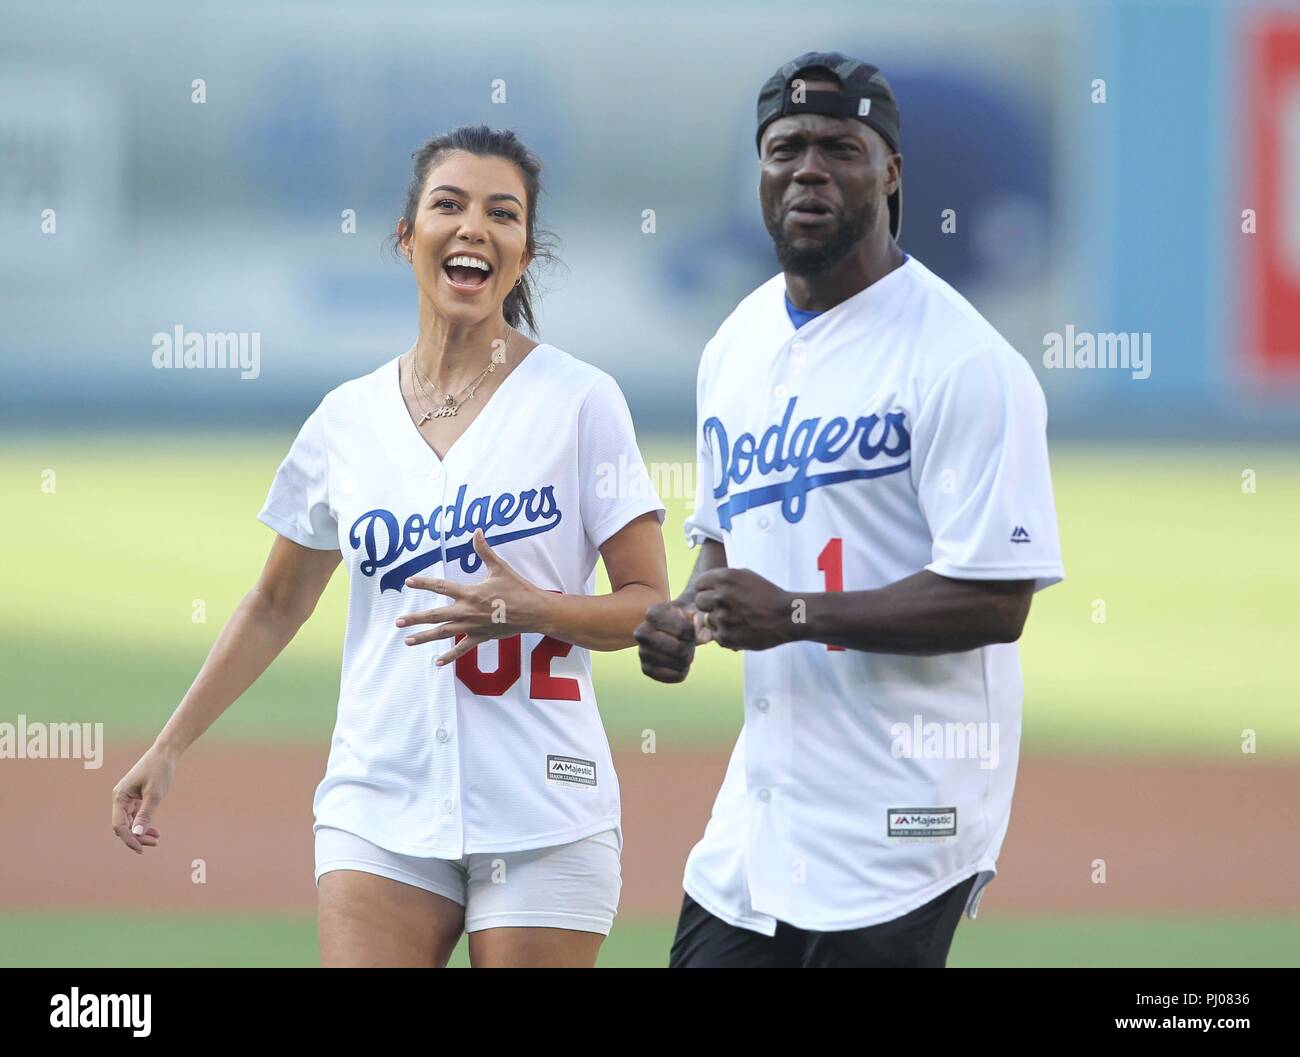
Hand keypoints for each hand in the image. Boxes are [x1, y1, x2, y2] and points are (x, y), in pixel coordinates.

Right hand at [112, 745, 174, 853]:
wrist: (165, 753)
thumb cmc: (159, 770)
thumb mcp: (154, 794)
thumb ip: (145, 814)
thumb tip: (137, 834)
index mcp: (119, 797)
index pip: (119, 825)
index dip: (129, 839)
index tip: (141, 849)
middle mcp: (120, 799)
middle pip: (124, 826)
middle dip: (137, 837)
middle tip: (155, 843)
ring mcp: (127, 799)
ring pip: (130, 822)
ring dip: (141, 832)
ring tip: (157, 839)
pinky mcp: (135, 798)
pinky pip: (135, 816)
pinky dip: (144, 824)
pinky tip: (155, 831)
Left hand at [399, 528, 547, 666]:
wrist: (534, 611)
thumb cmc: (517, 589)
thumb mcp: (499, 568)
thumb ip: (484, 550)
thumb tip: (477, 531)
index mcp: (470, 593)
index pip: (441, 587)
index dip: (423, 583)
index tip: (408, 582)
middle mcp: (467, 611)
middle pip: (436, 615)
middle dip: (415, 619)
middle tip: (398, 622)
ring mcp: (472, 627)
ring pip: (444, 634)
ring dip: (424, 637)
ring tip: (408, 641)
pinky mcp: (480, 637)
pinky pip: (462, 649)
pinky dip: (449, 656)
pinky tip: (437, 662)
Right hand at [634, 600, 700, 682]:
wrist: (670, 627)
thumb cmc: (683, 618)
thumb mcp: (694, 612)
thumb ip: (701, 621)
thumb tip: (703, 638)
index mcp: (653, 614)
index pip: (683, 631)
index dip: (693, 631)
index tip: (689, 627)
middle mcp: (642, 633)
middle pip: (679, 649)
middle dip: (690, 646)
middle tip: (687, 641)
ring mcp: (642, 652)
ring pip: (679, 664)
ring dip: (687, 658)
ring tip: (682, 648)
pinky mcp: (646, 669)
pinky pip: (676, 676)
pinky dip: (683, 670)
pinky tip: (677, 660)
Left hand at [693, 568, 794, 650]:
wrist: (786, 617)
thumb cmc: (768, 595)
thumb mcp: (746, 576)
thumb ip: (723, 579)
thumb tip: (706, 585)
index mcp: (725, 578)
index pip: (699, 584)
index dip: (707, 589)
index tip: (716, 593)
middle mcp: (720, 597)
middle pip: (699, 601)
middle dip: (709, 604)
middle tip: (725, 607)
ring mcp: (721, 618)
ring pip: (707, 620)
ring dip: (718, 620)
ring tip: (736, 619)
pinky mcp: (725, 637)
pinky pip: (715, 635)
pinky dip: (725, 634)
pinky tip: (739, 629)